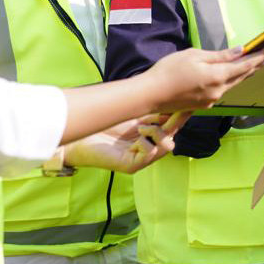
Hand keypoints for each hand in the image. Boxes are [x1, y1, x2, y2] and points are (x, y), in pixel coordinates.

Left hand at [64, 112, 190, 173]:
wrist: (77, 140)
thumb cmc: (100, 125)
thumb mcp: (131, 114)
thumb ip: (148, 109)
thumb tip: (169, 97)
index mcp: (148, 135)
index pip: (171, 126)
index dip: (179, 116)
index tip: (185, 104)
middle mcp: (147, 147)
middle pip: (172, 136)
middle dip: (175, 123)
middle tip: (175, 111)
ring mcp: (141, 158)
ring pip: (167, 147)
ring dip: (159, 133)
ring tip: (144, 126)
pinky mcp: (132, 166)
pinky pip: (151, 154)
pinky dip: (148, 142)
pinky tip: (139, 133)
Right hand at [146, 46, 263, 112]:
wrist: (151, 94)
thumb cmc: (170, 70)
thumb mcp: (195, 55)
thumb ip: (220, 56)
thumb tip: (240, 51)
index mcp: (217, 76)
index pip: (244, 66)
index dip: (258, 58)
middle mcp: (218, 91)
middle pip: (241, 77)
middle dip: (254, 66)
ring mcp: (211, 100)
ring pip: (232, 85)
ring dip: (243, 75)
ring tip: (253, 66)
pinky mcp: (203, 105)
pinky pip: (222, 91)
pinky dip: (229, 82)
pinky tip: (231, 77)